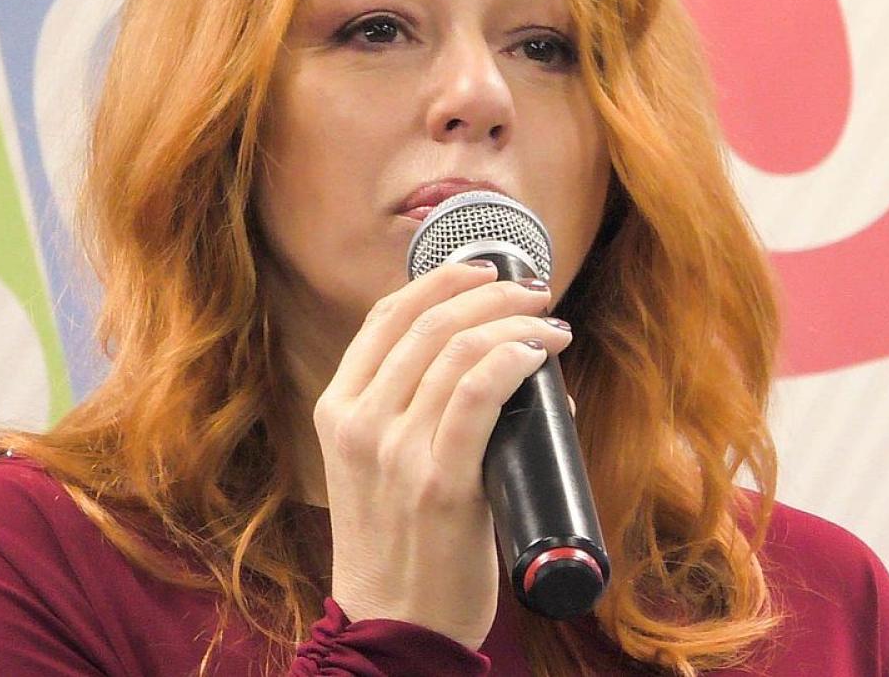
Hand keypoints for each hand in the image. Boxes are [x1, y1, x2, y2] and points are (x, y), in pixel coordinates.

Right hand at [313, 261, 572, 649]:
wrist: (392, 622)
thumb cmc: (398, 541)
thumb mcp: (376, 463)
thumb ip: (409, 410)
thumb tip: (493, 359)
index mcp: (338, 409)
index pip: (386, 316)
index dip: (440, 280)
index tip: (484, 267)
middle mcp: (359, 421)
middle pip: (428, 322)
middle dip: (490, 292)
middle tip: (534, 291)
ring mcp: (395, 450)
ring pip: (457, 349)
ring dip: (514, 321)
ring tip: (550, 325)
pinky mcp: (439, 482)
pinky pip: (477, 394)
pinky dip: (512, 359)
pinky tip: (537, 352)